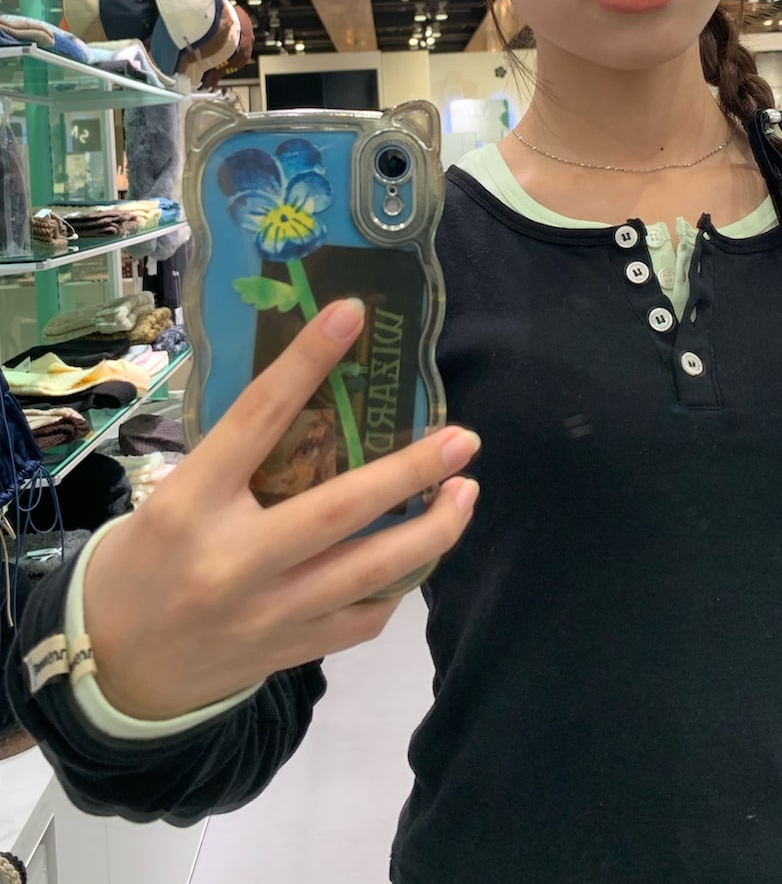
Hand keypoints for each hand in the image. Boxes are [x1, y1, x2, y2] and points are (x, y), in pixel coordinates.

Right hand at [83, 299, 479, 720]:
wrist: (110, 668)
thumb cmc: (144, 561)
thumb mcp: (173, 497)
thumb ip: (235, 462)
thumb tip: (313, 400)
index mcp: (191, 503)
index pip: (256, 418)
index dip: (305, 362)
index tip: (352, 315)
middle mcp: (232, 560)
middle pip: (338, 509)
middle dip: (410, 472)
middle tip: (464, 438)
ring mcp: (266, 614)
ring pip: (369, 572)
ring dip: (431, 532)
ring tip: (468, 493)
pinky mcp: (289, 654)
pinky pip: (363, 620)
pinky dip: (397, 585)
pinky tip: (418, 557)